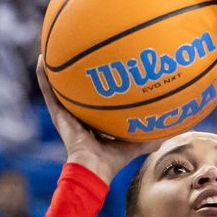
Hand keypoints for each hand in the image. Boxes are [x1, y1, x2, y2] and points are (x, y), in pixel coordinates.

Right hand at [36, 58, 160, 183]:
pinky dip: (43, 76)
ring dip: (56, 69)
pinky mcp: (58, 114)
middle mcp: (79, 115)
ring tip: (53, 47)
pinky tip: (41, 59)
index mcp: (95, 122)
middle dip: (77, 73)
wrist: (93, 168)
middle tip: (79, 51)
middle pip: (77, 90)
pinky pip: (48, 91)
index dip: (98, 87)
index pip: (96, 101)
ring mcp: (66, 114)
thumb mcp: (136, 143)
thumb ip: (152, 135)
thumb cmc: (113, 160)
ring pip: (59, 87)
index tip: (103, 68)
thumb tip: (174, 128)